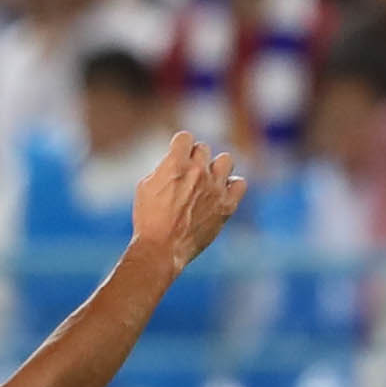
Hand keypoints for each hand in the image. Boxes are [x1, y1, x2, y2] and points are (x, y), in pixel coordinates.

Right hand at [130, 130, 245, 272]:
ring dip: (216, 167)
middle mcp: (199, 172)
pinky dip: (231, 185)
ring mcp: (216, 188)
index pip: (185, 137)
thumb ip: (164, 169)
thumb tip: (174, 162)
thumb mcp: (145, 187)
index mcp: (176, 165)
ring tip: (207, 180)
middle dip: (194, 158)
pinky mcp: (227, 205)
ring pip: (226, 160)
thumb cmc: (148, 220)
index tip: (176, 155)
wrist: (161, 249)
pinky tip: (220, 193)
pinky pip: (240, 183)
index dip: (179, 145)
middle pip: (203, 149)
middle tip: (186, 175)